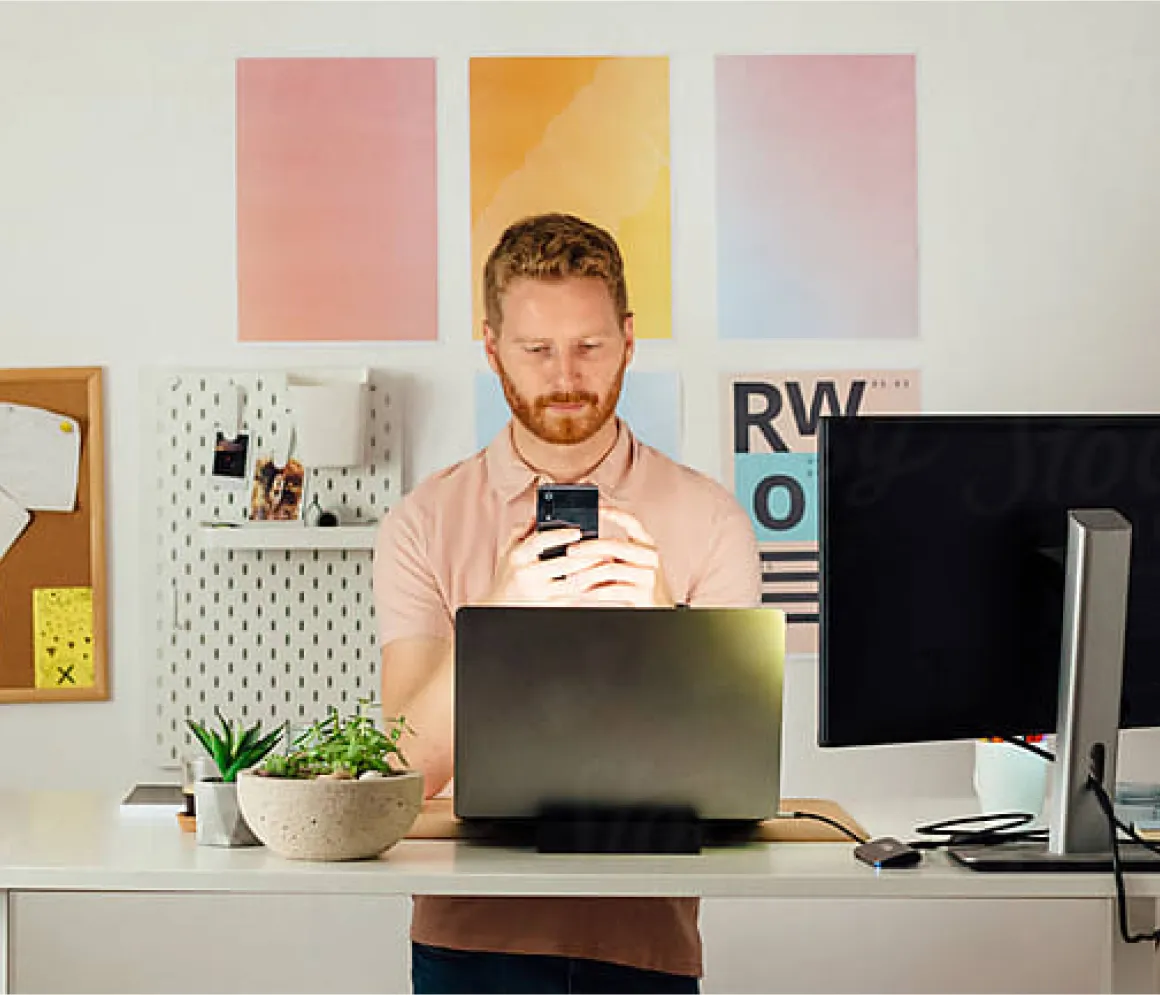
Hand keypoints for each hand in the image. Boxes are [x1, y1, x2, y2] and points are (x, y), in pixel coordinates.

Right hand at [483, 520, 607, 605]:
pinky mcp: (550, 605)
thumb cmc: (508, 575)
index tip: (577, 531)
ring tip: (606, 562)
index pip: (540, 541)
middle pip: (563, 562)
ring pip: (572, 581)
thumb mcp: (509, 550)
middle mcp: (528, 575)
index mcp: (518, 557)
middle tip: (602, 547)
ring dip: (591, 571)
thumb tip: (538, 514)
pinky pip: (573, 596)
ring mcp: (540, 592)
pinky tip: (598, 579)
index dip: (561, 534)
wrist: (500, 605)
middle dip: (587, 554)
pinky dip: (588, 587)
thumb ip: (524, 531)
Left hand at [562, 507, 674, 607]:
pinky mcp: (641, 594)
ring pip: (609, 569)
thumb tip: (584, 545)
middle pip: (614, 545)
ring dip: (586, 573)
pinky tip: (586, 591)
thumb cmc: (642, 582)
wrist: (661, 606)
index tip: (597, 507)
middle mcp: (650, 557)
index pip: (632, 522)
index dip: (615, 513)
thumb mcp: (633, 562)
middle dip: (588, 547)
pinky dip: (593, 590)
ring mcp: (647, 576)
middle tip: (571, 551)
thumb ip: (616, 552)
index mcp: (647, 545)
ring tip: (573, 578)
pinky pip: (610, 590)